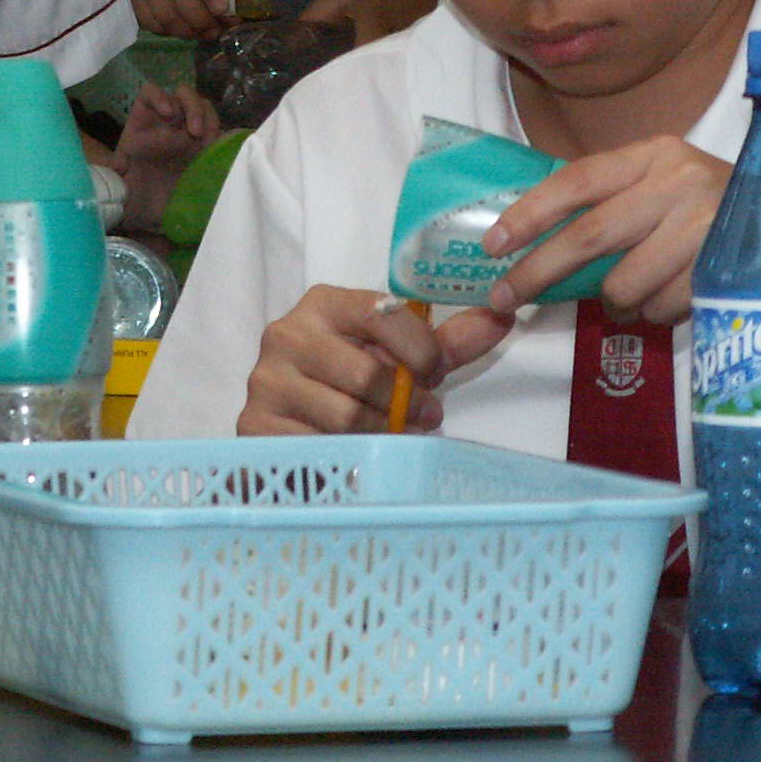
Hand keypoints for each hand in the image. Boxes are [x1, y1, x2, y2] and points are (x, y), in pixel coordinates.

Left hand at [111, 82, 222, 230]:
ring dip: (209, 120)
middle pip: (184, 96)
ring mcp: (189, 135)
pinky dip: (223, 137)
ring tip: (207, 143)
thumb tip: (116, 168)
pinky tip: (221, 150)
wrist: (153, 217)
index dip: (159, 96)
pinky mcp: (207, 149)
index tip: (168, 112)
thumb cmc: (132, 196)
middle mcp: (168, 124)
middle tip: (195, 132)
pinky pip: (219, 133)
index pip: (150, 94)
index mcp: (143, 125)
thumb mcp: (119, 184)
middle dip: (192, 107)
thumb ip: (115, 174)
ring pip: (204, 110)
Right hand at [238, 284, 508, 434]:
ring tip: (391, 434)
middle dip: (406, 402)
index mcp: (323, 304)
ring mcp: (266, 381)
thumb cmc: (351, 385)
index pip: (383, 313)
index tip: (434, 372)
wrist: (288, 427)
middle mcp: (287, 334)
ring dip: (381, 434)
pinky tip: (354, 453)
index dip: (421, 350)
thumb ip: (447, 341)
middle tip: (423, 414)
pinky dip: (349, 457)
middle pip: (368, 376)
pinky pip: (320, 449)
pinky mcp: (255, 425)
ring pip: (347, 418)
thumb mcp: (397, 358)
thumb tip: (504, 315)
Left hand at [480, 136, 731, 324]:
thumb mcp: (659, 182)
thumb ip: (607, 199)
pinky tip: (666, 297)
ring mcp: (705, 228)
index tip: (492, 244)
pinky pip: (660, 308)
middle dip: (539, 272)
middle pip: (590, 235)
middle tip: (505, 297)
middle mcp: (679, 183)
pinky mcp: (724, 273)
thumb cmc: (707, 205)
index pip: (577, 181)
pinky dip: (651, 313)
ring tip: (621, 299)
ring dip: (611, 304)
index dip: (529, 213)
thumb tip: (528, 241)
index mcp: (652, 155)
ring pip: (624, 283)